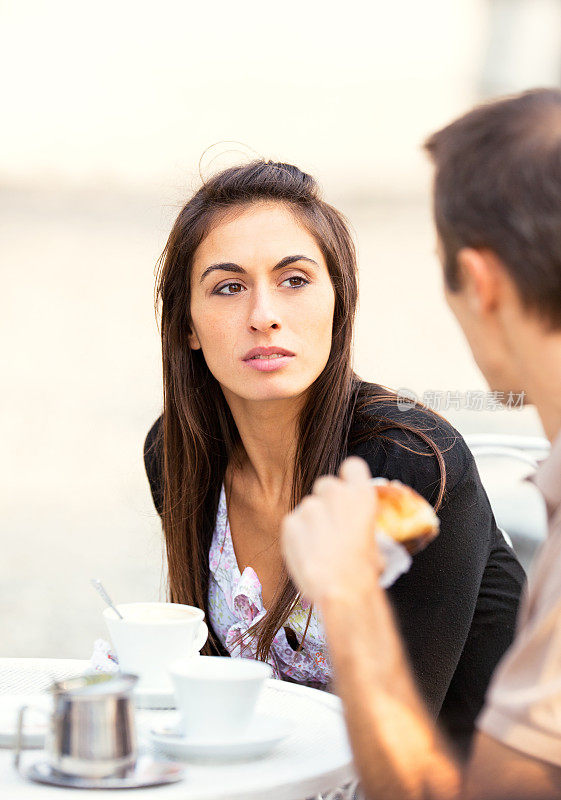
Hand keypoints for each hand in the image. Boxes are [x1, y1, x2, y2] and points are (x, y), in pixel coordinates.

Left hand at [281, 457, 382, 603]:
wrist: (341, 592)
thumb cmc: (363, 572)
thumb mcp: (375, 541)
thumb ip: (362, 523)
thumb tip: (357, 527)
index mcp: (361, 496)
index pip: (352, 466)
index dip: (349, 478)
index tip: (347, 492)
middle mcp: (335, 494)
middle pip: (326, 484)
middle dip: (327, 501)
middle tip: (331, 526)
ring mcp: (310, 507)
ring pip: (308, 506)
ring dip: (312, 521)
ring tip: (319, 547)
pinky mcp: (290, 522)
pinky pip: (293, 522)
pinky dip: (298, 535)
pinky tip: (307, 553)